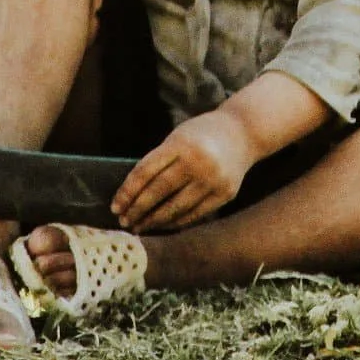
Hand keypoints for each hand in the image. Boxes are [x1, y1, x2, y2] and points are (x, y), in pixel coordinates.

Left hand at [112, 109, 257, 231]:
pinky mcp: (225, 194)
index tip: (115, 207)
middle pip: (158, 192)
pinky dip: (176, 222)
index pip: (145, 172)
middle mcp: (197, 162)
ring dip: (154, 221)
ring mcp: (213, 180)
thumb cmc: (202, 134)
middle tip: (124, 222)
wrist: (244, 132)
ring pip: (176, 208)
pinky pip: (195, 214)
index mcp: (180, 144)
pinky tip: (163, 225)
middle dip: (137, 210)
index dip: (127, 192)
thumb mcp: (178, 137)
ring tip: (140, 227)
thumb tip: (132, 194)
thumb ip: (159, 161)